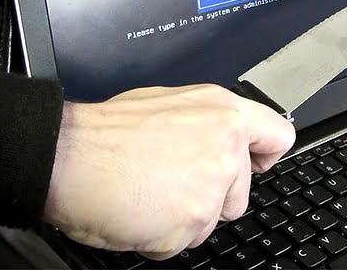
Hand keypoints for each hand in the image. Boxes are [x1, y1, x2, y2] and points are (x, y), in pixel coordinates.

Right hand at [43, 84, 295, 259]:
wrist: (68, 157)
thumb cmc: (105, 133)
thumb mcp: (167, 106)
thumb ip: (205, 124)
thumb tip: (220, 139)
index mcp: (221, 111)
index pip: (278, 135)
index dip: (265, 155)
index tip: (253, 164)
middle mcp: (225, 145)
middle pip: (241, 192)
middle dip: (211, 197)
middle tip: (172, 183)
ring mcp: (212, 183)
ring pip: (212, 219)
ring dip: (184, 217)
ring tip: (150, 192)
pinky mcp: (194, 218)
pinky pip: (186, 239)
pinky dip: (163, 234)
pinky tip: (140, 209)